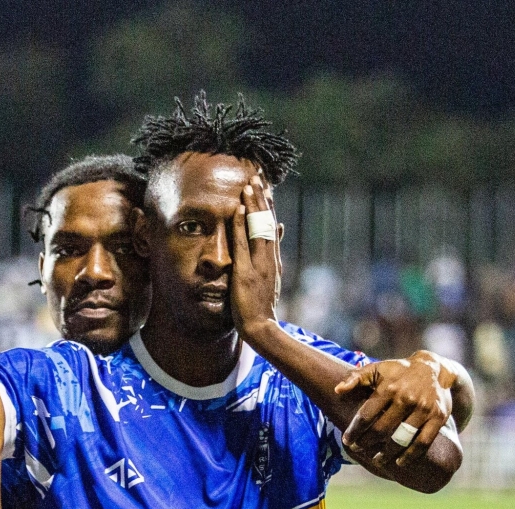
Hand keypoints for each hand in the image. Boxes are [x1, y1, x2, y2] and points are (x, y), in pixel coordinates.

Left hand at [230, 175, 283, 338]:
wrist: (261, 327)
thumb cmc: (262, 305)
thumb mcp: (271, 275)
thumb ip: (273, 251)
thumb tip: (278, 227)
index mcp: (273, 258)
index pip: (271, 225)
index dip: (268, 204)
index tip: (264, 185)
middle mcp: (269, 257)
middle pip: (267, 221)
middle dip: (262, 197)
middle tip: (257, 175)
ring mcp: (259, 264)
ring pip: (257, 228)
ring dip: (252, 205)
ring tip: (248, 184)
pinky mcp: (247, 272)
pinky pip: (243, 244)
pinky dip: (240, 226)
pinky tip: (236, 209)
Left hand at [334, 350, 455, 467]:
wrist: (433, 369)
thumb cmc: (398, 371)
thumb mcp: (377, 369)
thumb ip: (355, 377)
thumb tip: (337, 390)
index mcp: (388, 387)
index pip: (366, 415)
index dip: (354, 431)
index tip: (346, 441)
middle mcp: (406, 398)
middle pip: (382, 429)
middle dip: (367, 443)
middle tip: (358, 450)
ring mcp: (423, 409)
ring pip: (402, 438)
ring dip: (387, 453)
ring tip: (377, 460)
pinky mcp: (438, 417)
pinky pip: (423, 442)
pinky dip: (411, 455)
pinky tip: (400, 463)